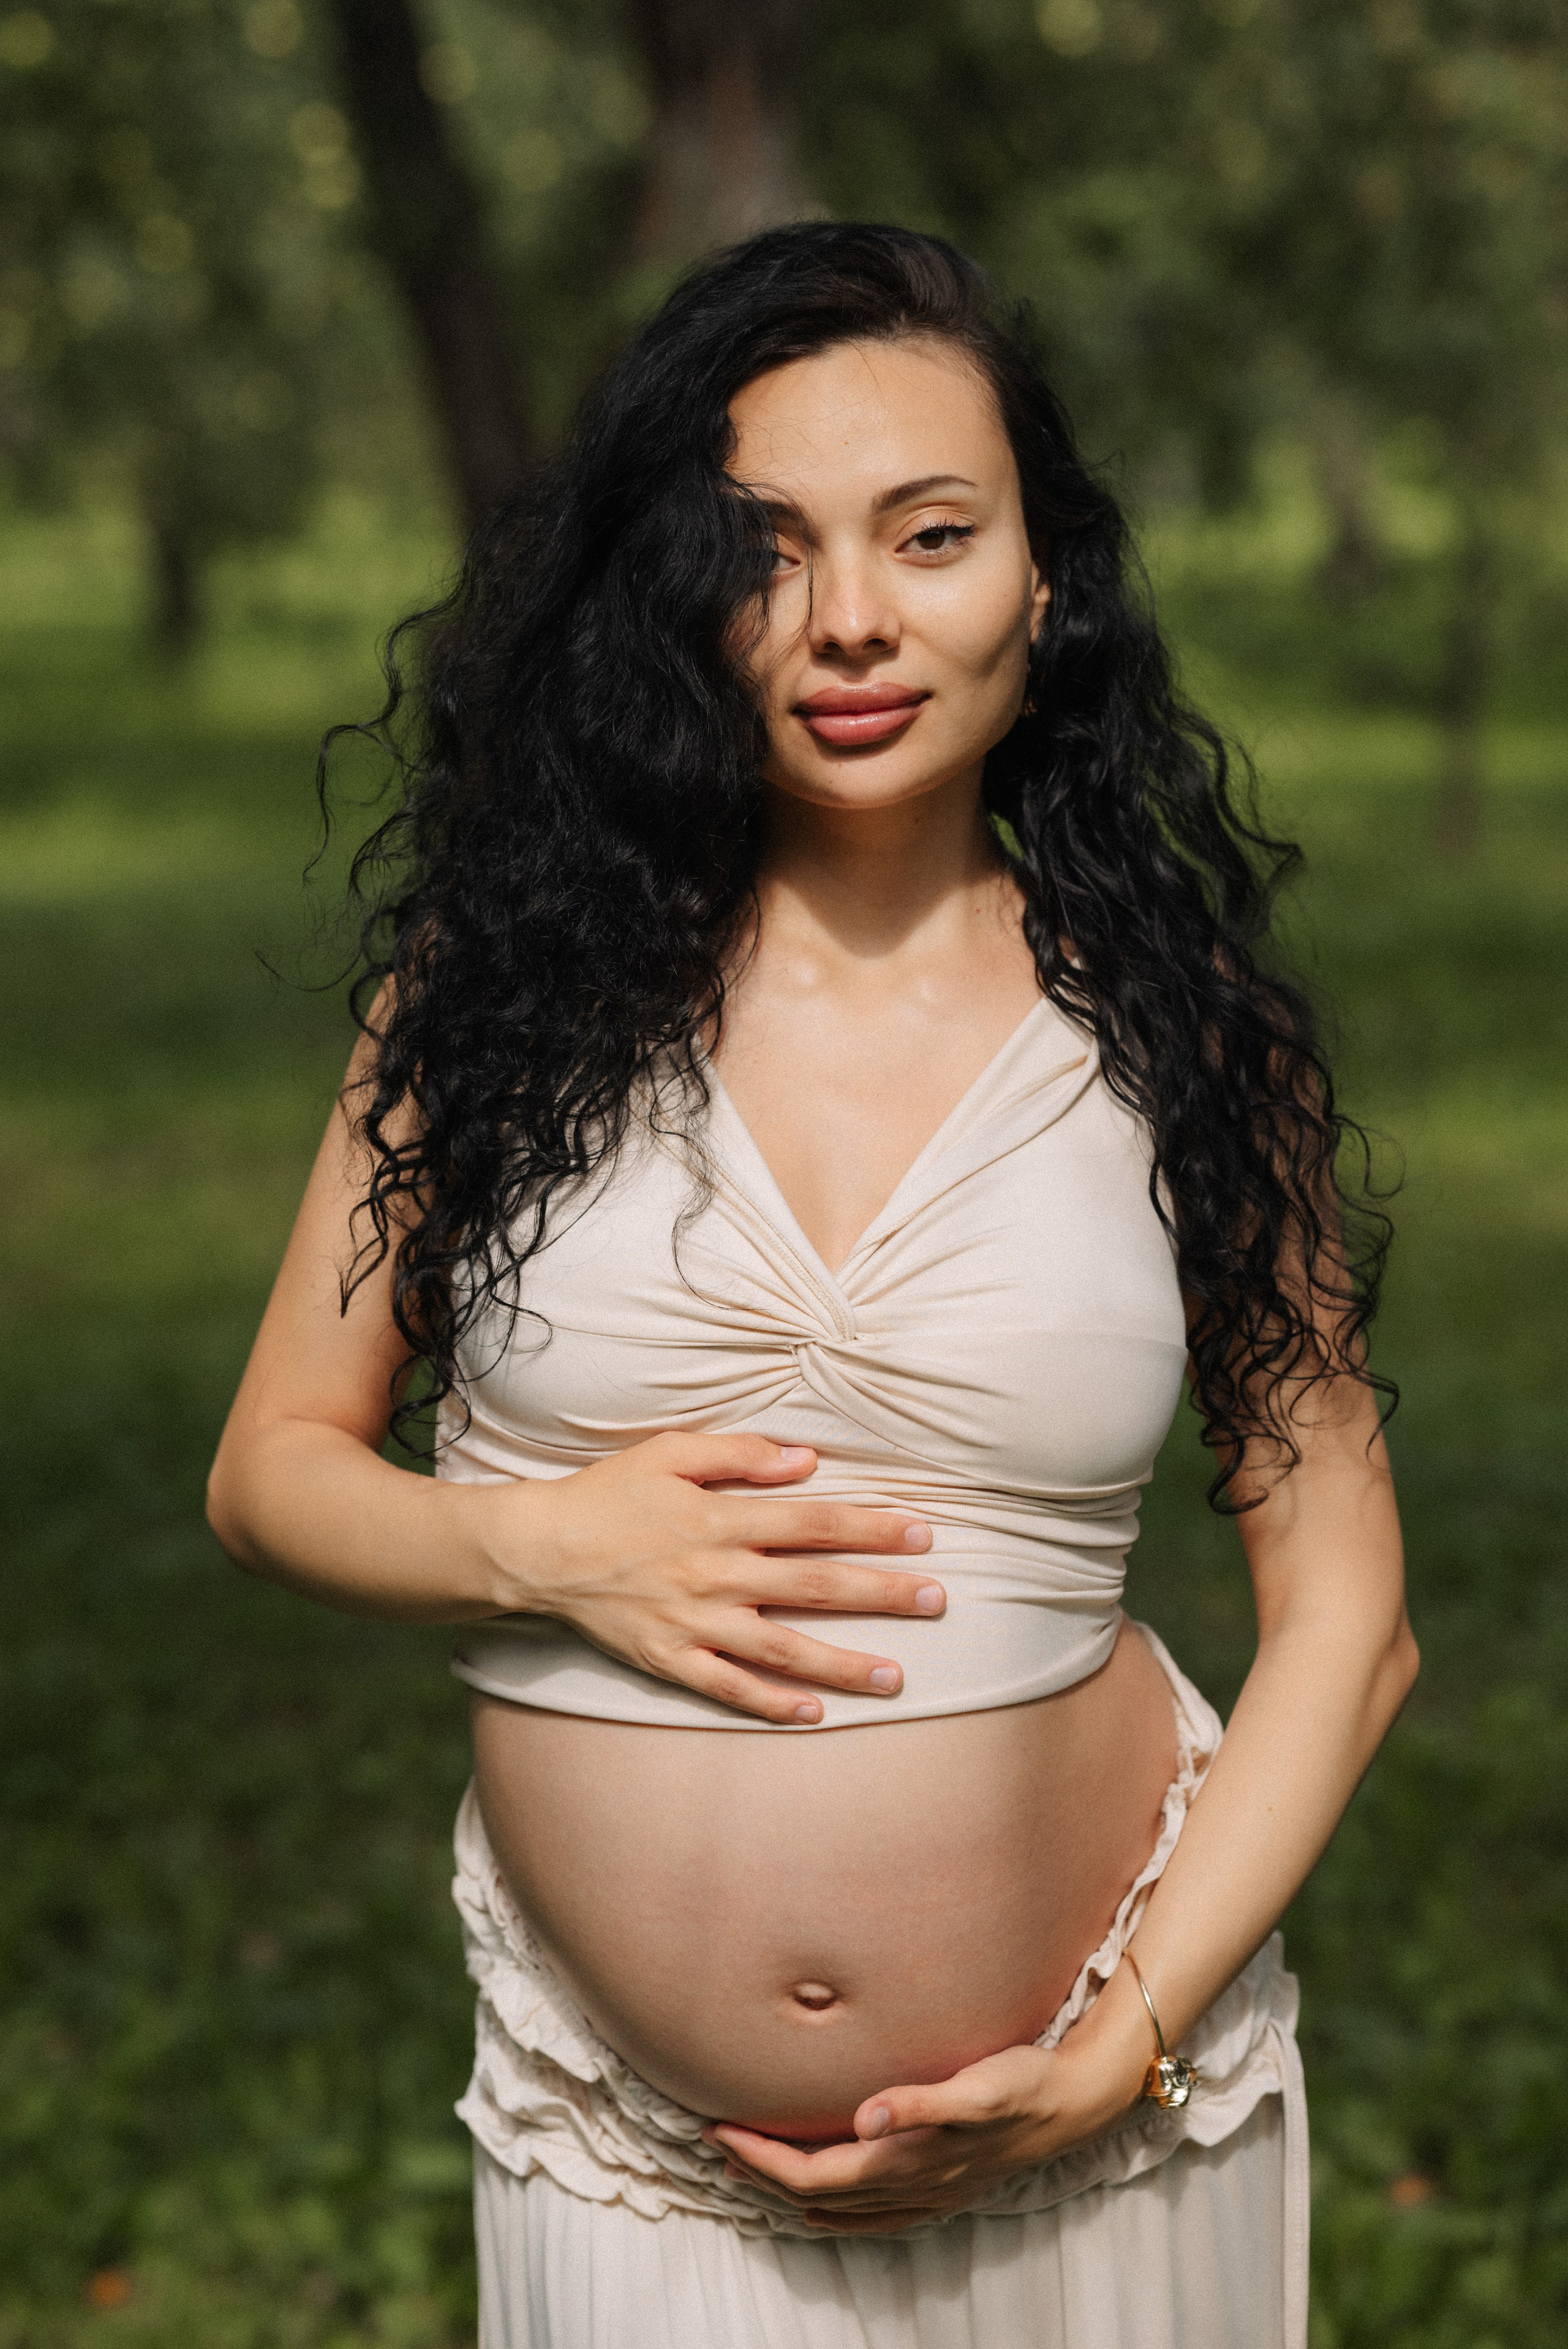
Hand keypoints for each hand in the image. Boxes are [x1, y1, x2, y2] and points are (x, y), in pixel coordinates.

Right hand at [470, 1430, 944, 1723]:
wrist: (539, 1551)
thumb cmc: (608, 1494)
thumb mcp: (670, 1453)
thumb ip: (741, 1455)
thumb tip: (808, 1460)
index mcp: (722, 1520)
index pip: (816, 1524)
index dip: (874, 1527)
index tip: (924, 1535)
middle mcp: (717, 1575)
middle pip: (815, 1585)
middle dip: (882, 1593)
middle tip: (937, 1601)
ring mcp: (694, 1623)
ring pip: (784, 1647)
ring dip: (843, 1663)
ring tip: (896, 1676)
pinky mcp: (669, 1659)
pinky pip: (729, 1688)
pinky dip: (772, 1703)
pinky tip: (814, 1713)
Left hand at [705, 1995, 1152, 2231]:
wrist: (1075, 2104)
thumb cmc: (1023, 2084)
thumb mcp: (975, 2085)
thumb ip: (919, 2102)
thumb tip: (865, 2116)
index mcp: (906, 2160)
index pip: (813, 2169)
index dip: (761, 2156)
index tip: (719, 2130)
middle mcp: (910, 2184)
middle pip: (815, 2189)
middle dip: (760, 2170)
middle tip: (713, 2140)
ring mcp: (925, 2192)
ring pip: (839, 2205)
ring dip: (789, 2189)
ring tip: (747, 2170)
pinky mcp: (940, 2186)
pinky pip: (873, 2216)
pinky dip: (836, 2214)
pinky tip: (821, 2210)